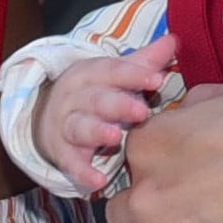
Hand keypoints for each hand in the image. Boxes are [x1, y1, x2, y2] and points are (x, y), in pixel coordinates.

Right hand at [34, 36, 173, 191]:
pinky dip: (82, 172)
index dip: (135, 75)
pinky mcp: (61, 151)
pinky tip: (98, 182)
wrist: (47, 113)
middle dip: (118, 105)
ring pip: (80, 127)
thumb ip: (145, 61)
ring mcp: (66, 124)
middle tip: (142, 111)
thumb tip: (174, 40)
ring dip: (97, 132)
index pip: (113, 70)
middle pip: (97, 99)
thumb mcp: (115, 73)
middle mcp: (76, 97)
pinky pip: (70, 162)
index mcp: (91, 73)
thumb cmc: (95, 92)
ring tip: (116, 139)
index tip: (158, 79)